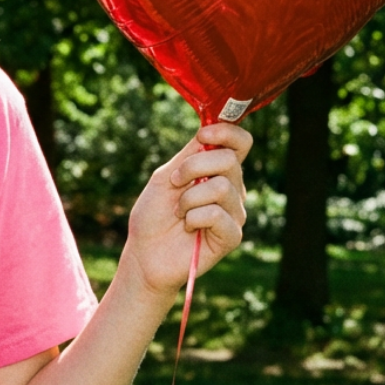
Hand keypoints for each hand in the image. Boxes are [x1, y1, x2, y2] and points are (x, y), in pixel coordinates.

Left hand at [119, 121, 251, 301]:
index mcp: (217, 172)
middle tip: (175, 184)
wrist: (144, 254)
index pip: (240, 143)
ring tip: (179, 213)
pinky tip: (188, 228)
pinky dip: (194, 218)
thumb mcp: (165, 178)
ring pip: (221, 187)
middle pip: (229, 160)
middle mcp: (232, 189)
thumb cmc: (152, 216)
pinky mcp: (232, 236)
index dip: (227, 133)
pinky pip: (217, 214)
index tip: (203, 136)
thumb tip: (208, 130)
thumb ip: (188, 156)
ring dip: (188, 198)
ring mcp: (234, 213)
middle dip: (193, 167)